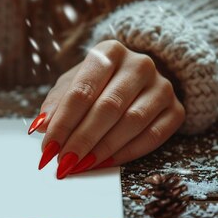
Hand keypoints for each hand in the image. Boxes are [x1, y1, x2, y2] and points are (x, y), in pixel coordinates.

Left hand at [32, 40, 184, 177]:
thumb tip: (41, 126)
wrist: (139, 78)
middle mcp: (140, 64)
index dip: (63, 122)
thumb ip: (56, 103)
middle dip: (82, 139)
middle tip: (63, 162)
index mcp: (110, 51)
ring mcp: (162, 86)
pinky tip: (105, 163)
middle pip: (108, 107)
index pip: (82, 90)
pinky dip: (126, 153)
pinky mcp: (176, 110)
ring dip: (102, 149)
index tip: (48, 147)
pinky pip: (153, 137)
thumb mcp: (72, 84)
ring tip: (81, 165)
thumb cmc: (98, 82)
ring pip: (132, 122)